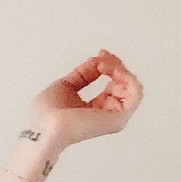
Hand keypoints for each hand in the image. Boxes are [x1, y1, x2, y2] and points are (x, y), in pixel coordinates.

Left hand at [28, 50, 142, 152]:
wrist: (44, 126)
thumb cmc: (47, 116)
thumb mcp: (66, 85)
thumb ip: (84, 74)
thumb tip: (97, 61)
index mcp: (94, 108)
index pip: (113, 83)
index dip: (109, 65)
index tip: (99, 55)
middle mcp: (106, 113)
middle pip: (124, 83)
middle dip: (114, 64)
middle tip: (101, 58)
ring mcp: (114, 117)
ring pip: (132, 86)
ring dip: (120, 69)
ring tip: (104, 65)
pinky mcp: (119, 118)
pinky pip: (136, 93)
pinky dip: (128, 77)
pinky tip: (112, 71)